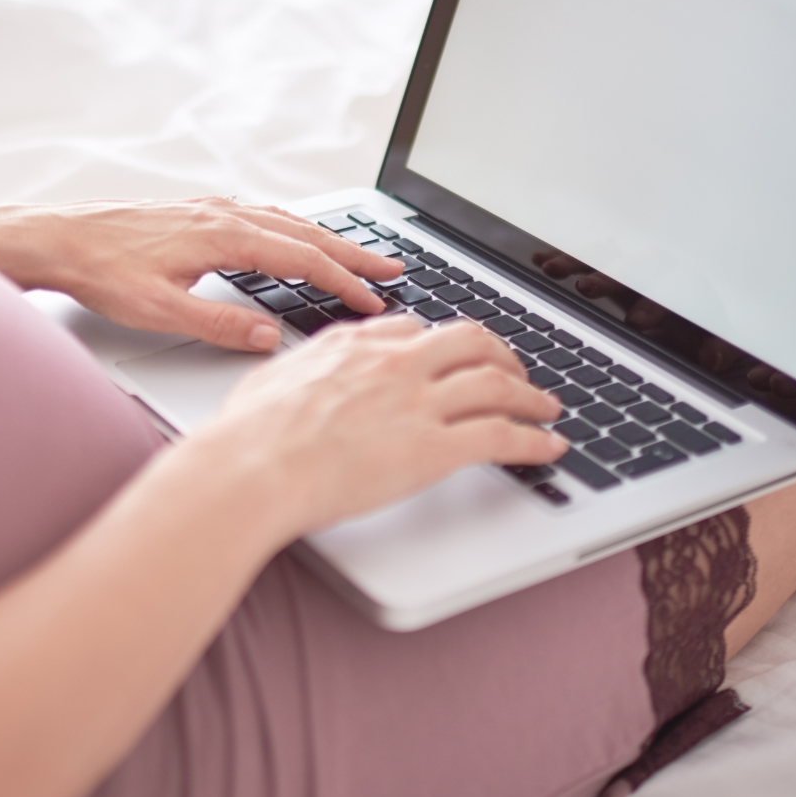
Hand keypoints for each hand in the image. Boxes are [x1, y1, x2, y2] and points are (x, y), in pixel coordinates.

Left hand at [0, 198, 401, 350]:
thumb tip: (269, 338)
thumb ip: (219, 326)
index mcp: (221, 236)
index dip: (343, 281)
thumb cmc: (99, 272)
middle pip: (303, 233)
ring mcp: (209, 209)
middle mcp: (221, 214)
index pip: (300, 259)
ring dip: (325, 239)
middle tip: (394, 270)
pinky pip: (260, 215)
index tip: (375, 301)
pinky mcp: (194, 211)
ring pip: (284, 221)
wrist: (54, 238)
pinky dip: (291, 228)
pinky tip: (292, 237)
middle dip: (353, 253)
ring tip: (357, 256)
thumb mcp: (159, 310)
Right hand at [177, 316, 568, 540]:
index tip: (453, 354)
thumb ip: (295, 370)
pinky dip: (534, 441)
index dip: (443, 342)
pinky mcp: (433, 447)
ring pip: (497, 384)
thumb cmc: (247, 436)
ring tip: (547, 409)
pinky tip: (548, 447)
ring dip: (531, 397)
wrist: (252, 468)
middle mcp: (393, 363)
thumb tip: (289, 374)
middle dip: (501, 355)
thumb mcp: (268, 379)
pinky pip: (501, 436)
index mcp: (354, 345)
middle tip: (514, 373)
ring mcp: (417, 402)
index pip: (414, 328)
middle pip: (470, 341)